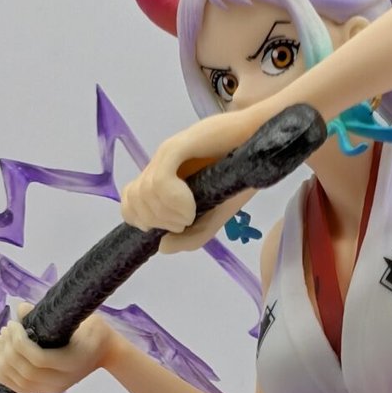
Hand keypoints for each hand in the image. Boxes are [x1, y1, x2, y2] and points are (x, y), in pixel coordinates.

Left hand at [0, 303, 120, 392]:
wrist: (104, 352)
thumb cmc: (92, 331)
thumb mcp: (77, 317)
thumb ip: (49, 313)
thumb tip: (21, 309)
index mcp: (72, 363)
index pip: (38, 359)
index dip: (19, 341)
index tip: (14, 323)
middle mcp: (61, 381)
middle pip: (25, 371)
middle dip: (9, 348)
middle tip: (6, 329)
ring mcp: (51, 388)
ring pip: (17, 381)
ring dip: (3, 360)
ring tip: (1, 339)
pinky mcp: (43, 390)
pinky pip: (16, 386)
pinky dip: (2, 371)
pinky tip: (0, 354)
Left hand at [119, 108, 269, 254]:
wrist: (262, 146)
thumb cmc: (240, 177)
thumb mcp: (214, 218)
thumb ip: (190, 237)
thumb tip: (162, 246)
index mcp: (162, 179)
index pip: (129, 202)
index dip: (144, 220)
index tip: (174, 225)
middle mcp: (159, 166)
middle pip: (134, 201)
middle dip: (158, 221)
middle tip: (186, 220)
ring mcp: (167, 154)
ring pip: (145, 192)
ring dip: (169, 213)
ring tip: (192, 212)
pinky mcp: (179, 146)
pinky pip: (160, 180)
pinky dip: (174, 200)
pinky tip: (192, 204)